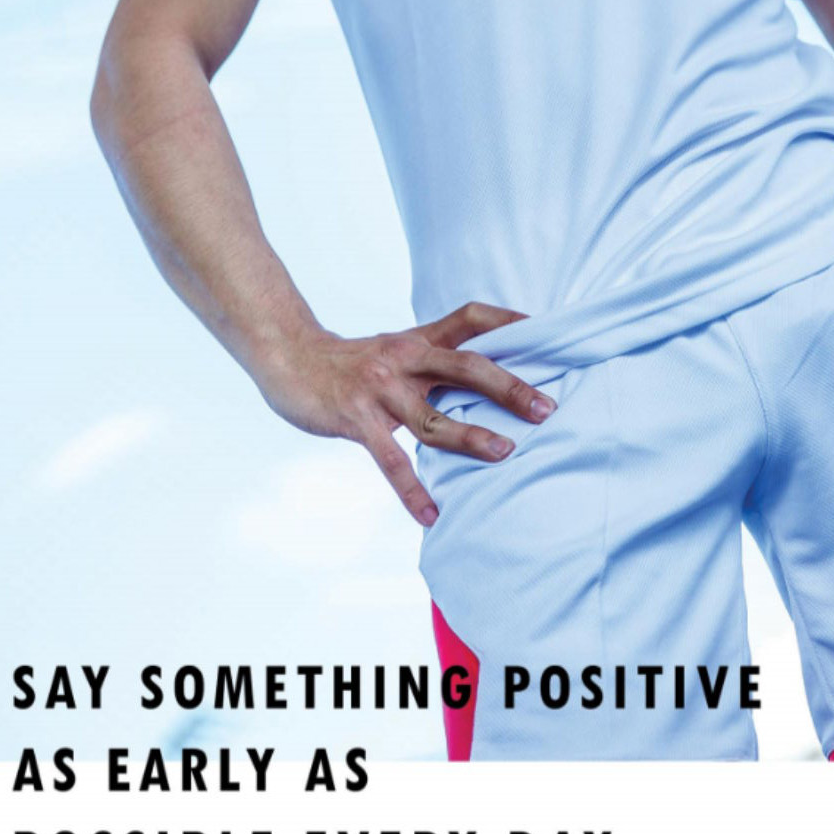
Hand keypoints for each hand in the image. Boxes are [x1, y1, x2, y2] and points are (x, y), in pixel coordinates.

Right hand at [253, 301, 555, 526]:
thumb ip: (430, 360)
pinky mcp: (356, 419)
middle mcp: (403, 359)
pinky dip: (412, 490)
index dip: (507, 320)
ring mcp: (379, 390)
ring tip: (505, 454)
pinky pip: (390, 460)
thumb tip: (479, 379)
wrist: (288, 357)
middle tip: (545, 408)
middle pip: (465, 366)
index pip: (470, 319)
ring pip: (433, 415)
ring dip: (470, 436)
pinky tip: (431, 514)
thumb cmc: (349, 362)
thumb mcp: (393, 349)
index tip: (545, 330)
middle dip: (508, 387)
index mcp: (416, 339)